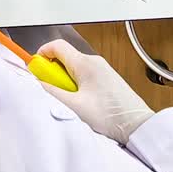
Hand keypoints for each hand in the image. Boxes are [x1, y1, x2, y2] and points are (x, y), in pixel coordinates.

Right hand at [36, 39, 154, 143]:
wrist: (137, 125)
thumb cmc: (111, 116)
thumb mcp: (74, 106)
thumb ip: (52, 93)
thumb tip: (37, 83)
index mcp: (85, 63)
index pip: (56, 46)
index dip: (41, 55)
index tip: (36, 71)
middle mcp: (94, 62)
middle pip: (64, 58)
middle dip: (54, 74)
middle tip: (55, 92)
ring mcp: (101, 70)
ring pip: (73, 69)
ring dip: (66, 83)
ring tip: (72, 102)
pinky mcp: (106, 79)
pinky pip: (84, 77)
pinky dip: (77, 87)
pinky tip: (83, 104)